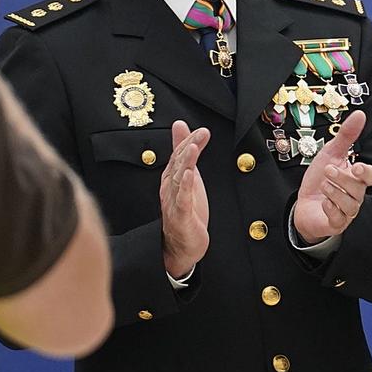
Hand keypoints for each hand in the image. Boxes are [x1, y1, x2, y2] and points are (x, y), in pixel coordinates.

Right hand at [160, 120, 210, 279]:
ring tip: (193, 147)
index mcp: (171, 179)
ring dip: (186, 162)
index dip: (189, 141)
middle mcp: (170, 188)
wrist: (181, 246)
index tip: (201, 130)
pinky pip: (182, 200)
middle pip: (179, 163)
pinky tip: (190, 175)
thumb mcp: (187, 178)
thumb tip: (180, 126)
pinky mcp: (180, 216)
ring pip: (179, 178)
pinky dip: (185, 187)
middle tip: (201, 132)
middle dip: (190, 146)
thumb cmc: (186, 210)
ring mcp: (173, 202)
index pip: (179, 156)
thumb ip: (184, 154)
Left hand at [293, 110, 371, 242]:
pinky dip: (331, 208)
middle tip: (328, 170)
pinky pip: (339, 218)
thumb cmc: (319, 180)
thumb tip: (360, 114)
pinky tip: (323, 201)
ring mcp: (347, 211)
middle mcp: (355, 196)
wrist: (304, 205)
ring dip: (335, 192)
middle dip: (343, 179)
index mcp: (356, 179)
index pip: (370, 176)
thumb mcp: (330, 154)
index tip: (355, 166)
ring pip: (350, 204)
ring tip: (323, 185)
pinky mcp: (336, 223)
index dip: (366, 172)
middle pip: (358, 189)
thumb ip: (346, 136)